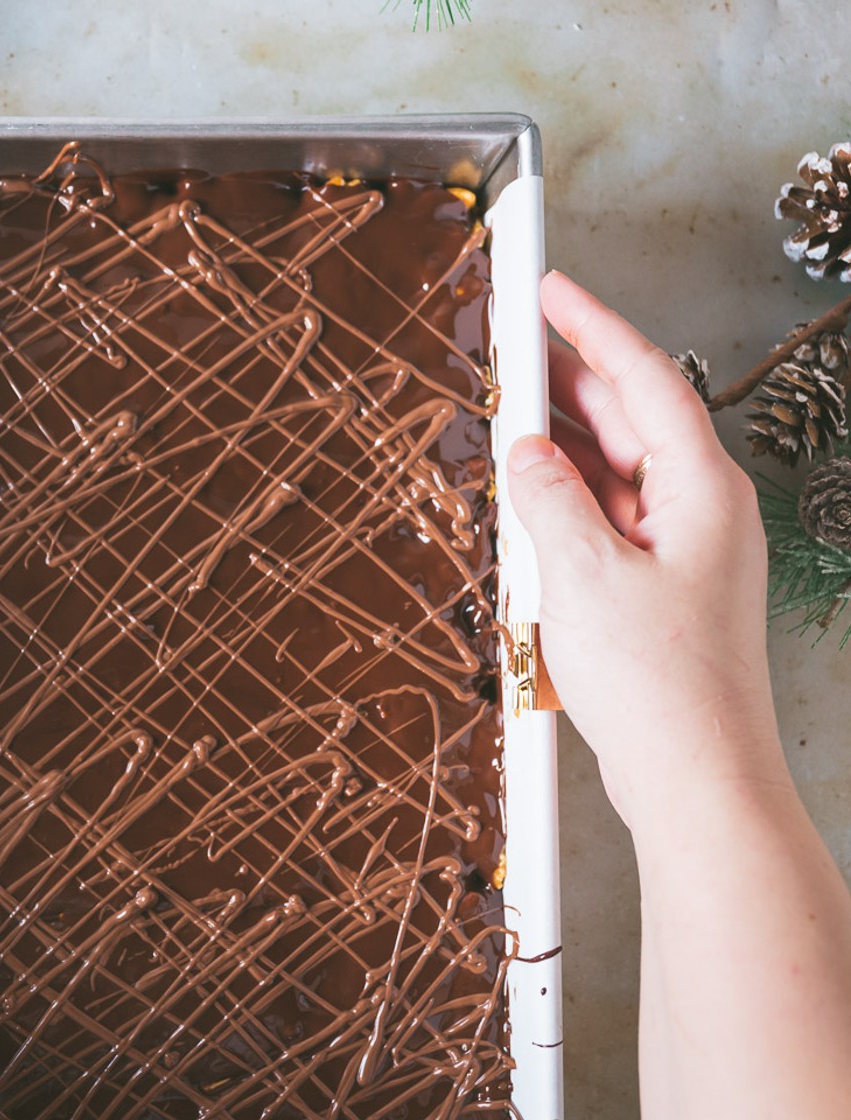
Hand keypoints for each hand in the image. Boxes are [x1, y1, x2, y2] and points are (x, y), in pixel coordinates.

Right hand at [507, 271, 788, 828]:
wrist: (695, 779)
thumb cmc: (661, 685)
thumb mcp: (583, 576)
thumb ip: (547, 498)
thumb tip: (526, 451)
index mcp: (702, 490)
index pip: (645, 378)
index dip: (591, 326)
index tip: (550, 288)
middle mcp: (700, 510)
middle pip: (631, 418)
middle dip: (570, 380)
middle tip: (510, 347)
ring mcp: (681, 549)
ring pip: (615, 469)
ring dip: (563, 444)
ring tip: (506, 417)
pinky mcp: (658, 586)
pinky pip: (607, 517)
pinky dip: (567, 500)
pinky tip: (529, 500)